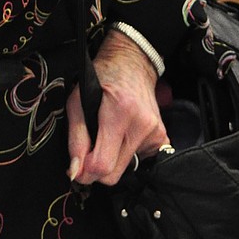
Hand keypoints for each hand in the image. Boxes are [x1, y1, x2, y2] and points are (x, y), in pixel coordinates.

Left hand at [65, 29, 168, 186]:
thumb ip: (76, 138)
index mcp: (120, 112)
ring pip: (126, 170)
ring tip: (106, 135)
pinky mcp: (162, 138)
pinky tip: (121, 136)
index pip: (103, 164)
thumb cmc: (100, 78)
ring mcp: (156, 133)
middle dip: (96, 168)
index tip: (76, 167)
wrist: (131, 64)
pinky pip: (138, 162)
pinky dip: (125, 155)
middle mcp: (142, 124)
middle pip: (114, 174)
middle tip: (88, 150)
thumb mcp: (77, 101)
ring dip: (111, 160)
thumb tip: (75, 171)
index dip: (85, 172)